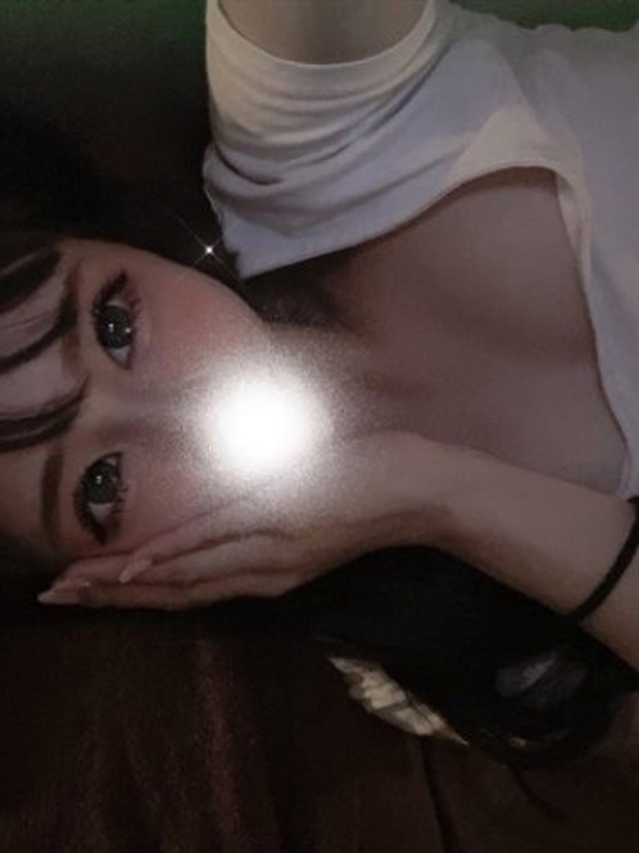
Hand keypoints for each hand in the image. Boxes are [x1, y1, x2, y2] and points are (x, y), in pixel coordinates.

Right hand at [41, 431, 446, 609]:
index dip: (135, 595)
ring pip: (187, 571)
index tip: (88, 595)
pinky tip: (138, 561)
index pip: (190, 589)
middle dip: (114, 595)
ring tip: (77, 585)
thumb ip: (261, 519)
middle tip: (58, 596)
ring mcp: (270, 545)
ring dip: (127, 579)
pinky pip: (217, 538)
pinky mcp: (281, 516)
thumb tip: (225, 506)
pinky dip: (173, 551)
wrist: (420, 492)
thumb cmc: (364, 494)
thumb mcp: (305, 513)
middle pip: (177, 591)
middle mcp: (263, 570)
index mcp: (268, 570)